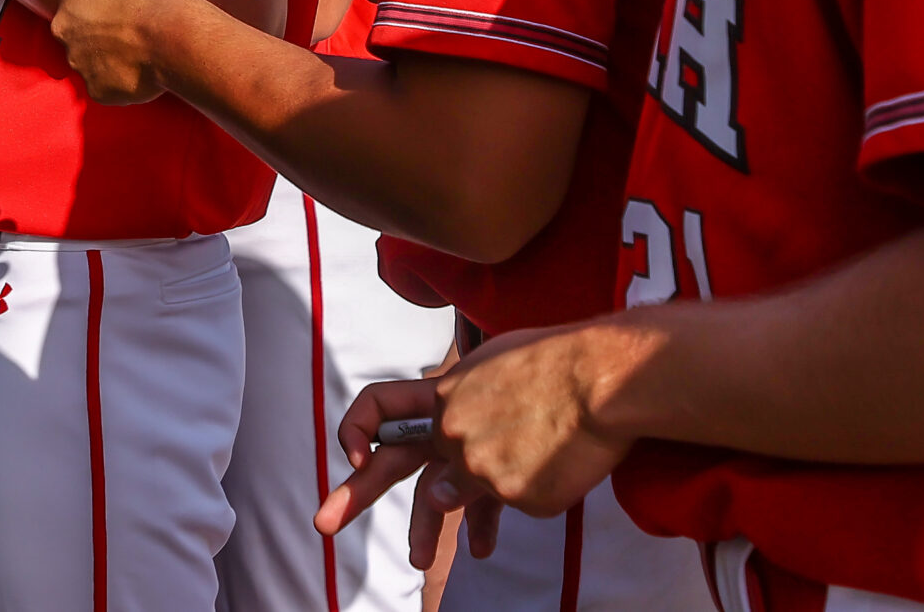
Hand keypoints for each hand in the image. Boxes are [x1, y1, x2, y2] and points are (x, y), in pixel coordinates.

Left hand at [50, 0, 189, 103]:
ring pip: (88, 57)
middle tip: (130, 27)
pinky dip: (119, 80)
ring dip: (107, 55)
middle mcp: (63, 24)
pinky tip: (141, 71)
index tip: (124, 0)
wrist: (174, 35)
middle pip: (76, 25)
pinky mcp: (94, 87)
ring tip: (139, 51)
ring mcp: (76, 59)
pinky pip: (104, 85)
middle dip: (98, 27)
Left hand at [318, 325, 635, 566]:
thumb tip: (456, 432)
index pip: (382, 404)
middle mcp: (451, 428)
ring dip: (425, 533)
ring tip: (416, 561)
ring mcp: (477, 463)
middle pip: (392, 464)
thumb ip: (469, 399)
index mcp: (444, 391)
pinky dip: (503, 516)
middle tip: (322, 523)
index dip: (358, 427)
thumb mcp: (496, 364)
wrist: (600, 378)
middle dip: (352, 496)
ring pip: (443, 501)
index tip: (355, 456)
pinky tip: (501, 528)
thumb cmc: (557, 363)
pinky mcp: (509, 490)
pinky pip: (502, 508)